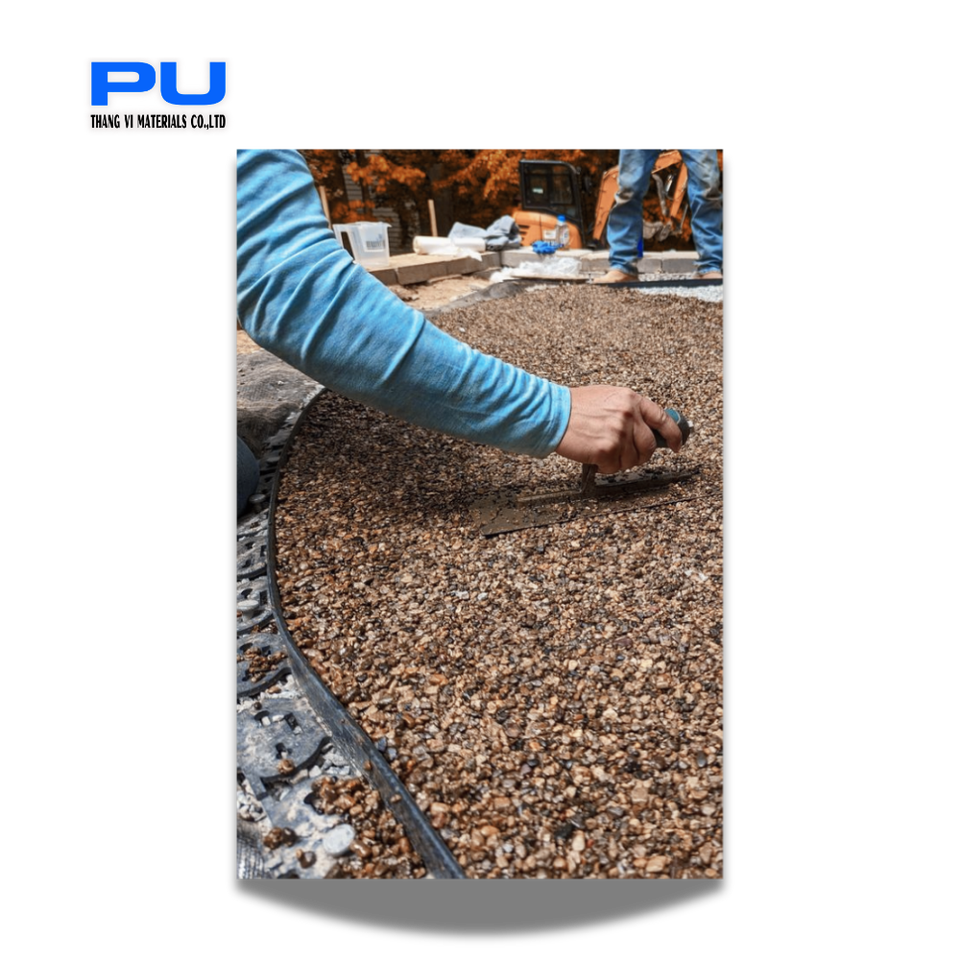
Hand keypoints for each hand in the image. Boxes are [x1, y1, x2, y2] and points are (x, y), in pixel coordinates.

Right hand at [555, 385, 682, 472]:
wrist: (552, 413)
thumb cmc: (574, 406)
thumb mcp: (608, 398)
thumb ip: (629, 410)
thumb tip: (645, 427)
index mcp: (631, 400)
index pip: (663, 420)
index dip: (673, 436)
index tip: (676, 445)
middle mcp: (629, 415)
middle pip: (649, 446)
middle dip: (641, 455)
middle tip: (628, 456)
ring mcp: (619, 432)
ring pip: (632, 460)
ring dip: (619, 461)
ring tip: (603, 451)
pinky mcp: (607, 449)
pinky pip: (614, 467)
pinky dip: (605, 466)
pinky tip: (595, 456)